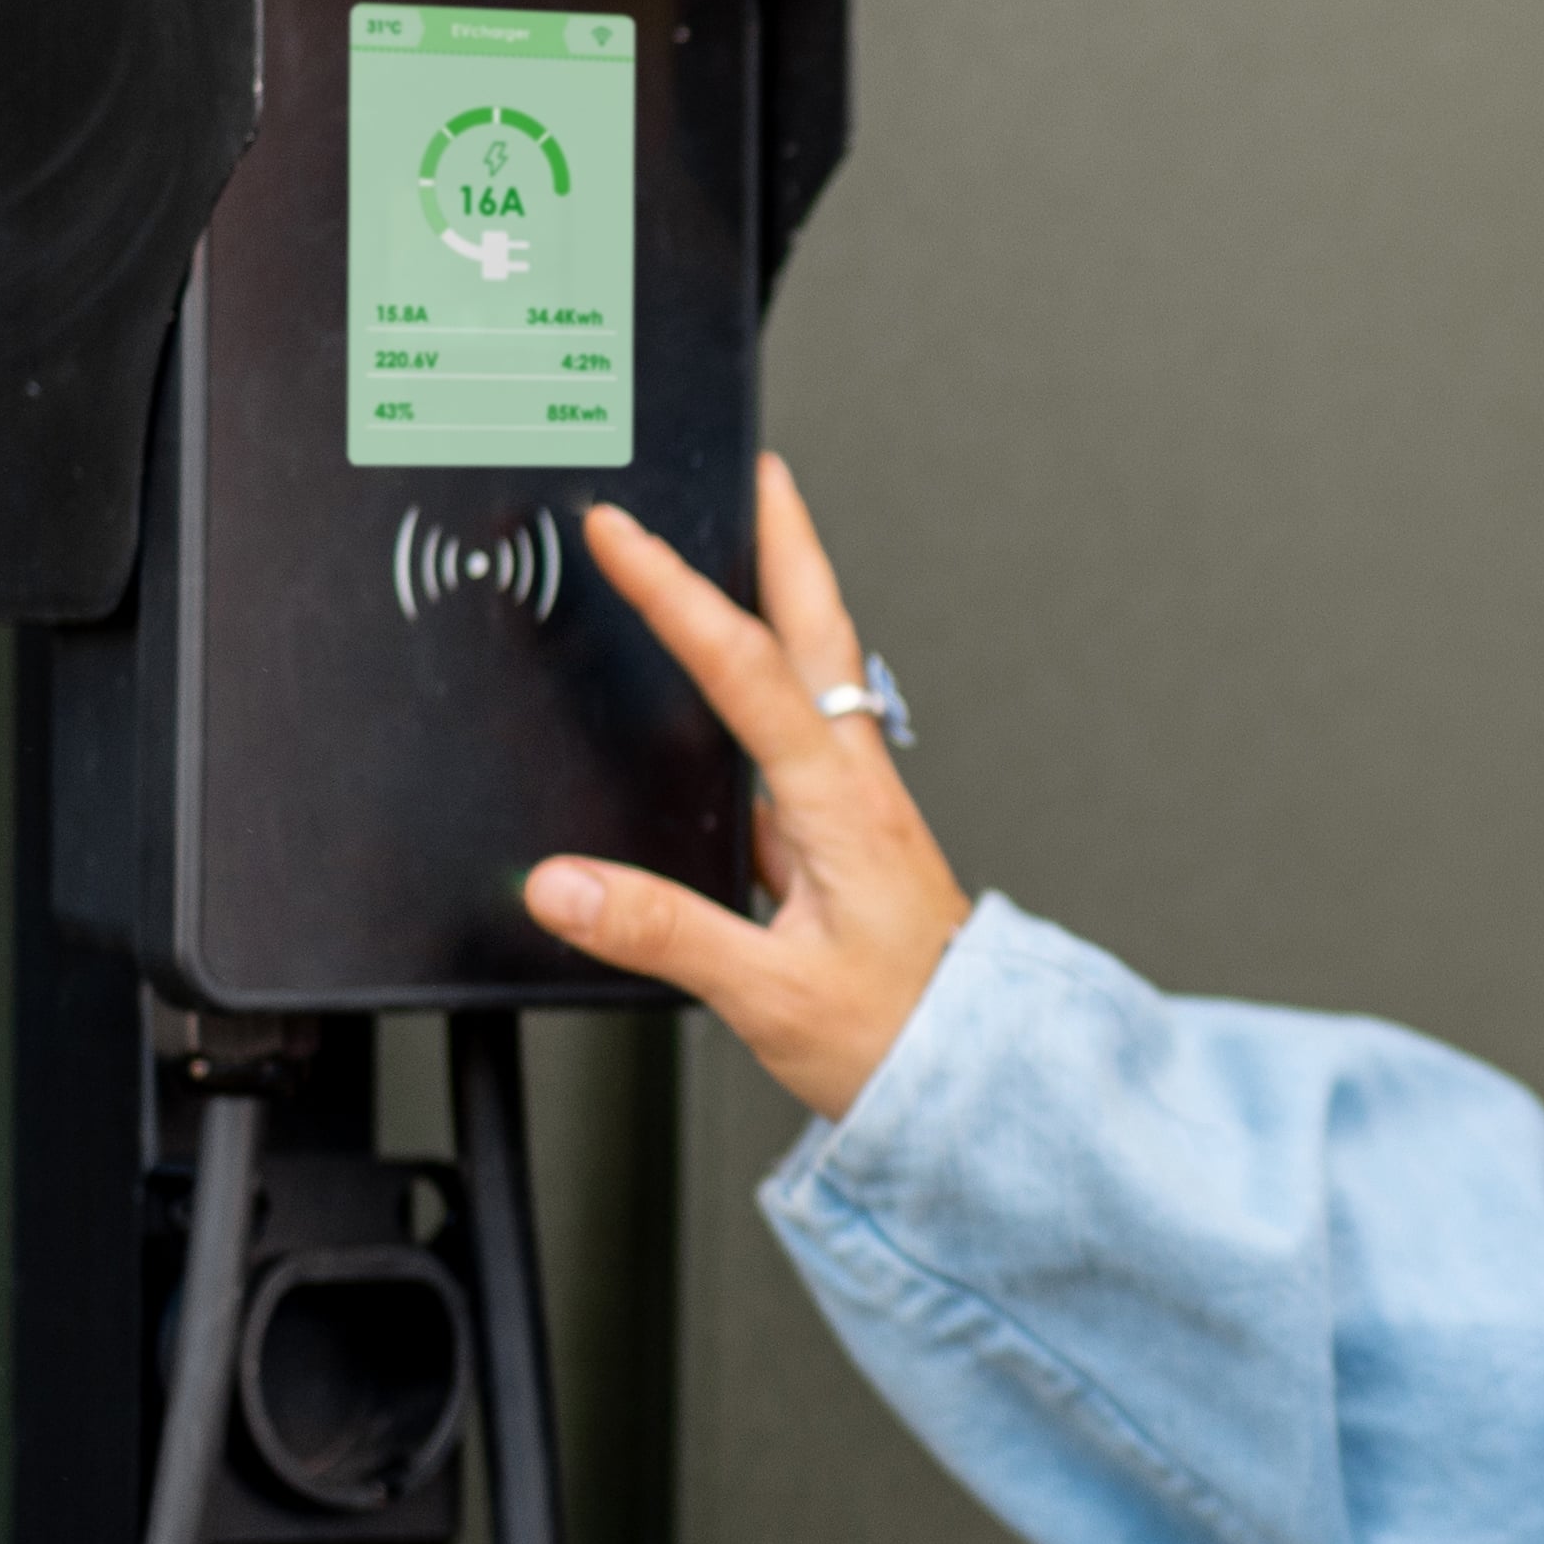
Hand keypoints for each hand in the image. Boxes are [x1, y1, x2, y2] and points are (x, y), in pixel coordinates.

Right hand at [525, 457, 970, 1120]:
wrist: (978, 1077)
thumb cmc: (899, 1037)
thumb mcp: (769, 994)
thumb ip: (661, 934)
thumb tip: (565, 885)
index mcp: (838, 804)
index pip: (746, 670)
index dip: (679, 594)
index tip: (624, 534)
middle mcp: (855, 787)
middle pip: (816, 633)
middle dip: (785, 540)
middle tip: (757, 466)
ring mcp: (856, 807)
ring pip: (815, 675)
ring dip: (783, 600)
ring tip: (745, 542)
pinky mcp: (846, 838)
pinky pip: (799, 733)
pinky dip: (766, 684)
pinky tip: (733, 694)